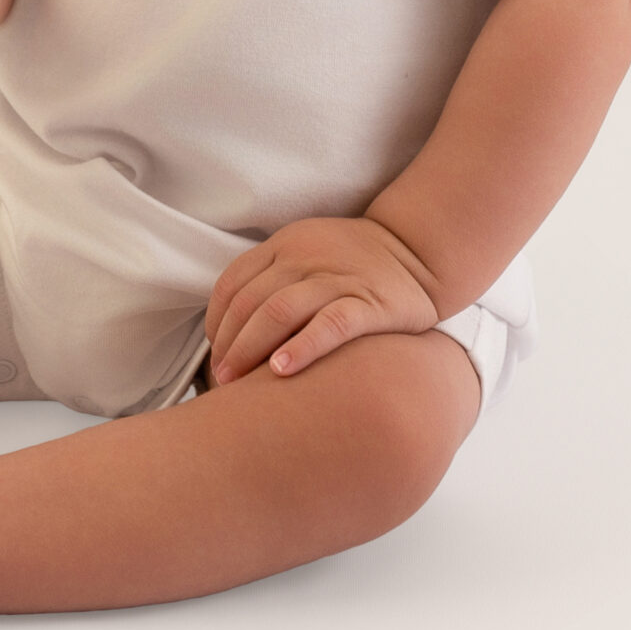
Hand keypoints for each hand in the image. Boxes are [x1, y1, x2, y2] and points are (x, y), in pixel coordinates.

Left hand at [205, 216, 441, 384]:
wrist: (416, 250)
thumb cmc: (352, 263)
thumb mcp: (306, 254)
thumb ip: (272, 280)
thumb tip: (230, 334)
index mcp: (285, 246)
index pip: (233, 283)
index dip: (215, 323)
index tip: (214, 355)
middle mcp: (306, 257)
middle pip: (251, 302)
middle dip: (228, 345)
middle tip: (220, 380)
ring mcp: (338, 278)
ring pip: (280, 310)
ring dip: (251, 349)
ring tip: (238, 383)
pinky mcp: (369, 303)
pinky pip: (330, 324)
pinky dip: (302, 347)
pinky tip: (282, 371)